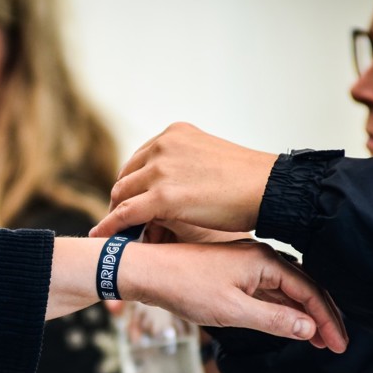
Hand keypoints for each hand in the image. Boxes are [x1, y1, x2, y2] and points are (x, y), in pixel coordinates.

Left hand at [49, 237, 346, 351]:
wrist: (146, 271)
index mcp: (265, 260)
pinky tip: (287, 323)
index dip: (328, 320)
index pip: (310, 291)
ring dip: (303, 314)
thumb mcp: (232, 311)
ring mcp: (246, 262)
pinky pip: (268, 289)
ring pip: (286, 289)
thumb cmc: (183, 286)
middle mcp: (260, 256)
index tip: (339, 345)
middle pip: (304, 287)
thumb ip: (274, 320)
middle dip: (322, 317)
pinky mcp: (233, 271)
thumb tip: (309, 329)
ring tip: (318, 339)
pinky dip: (282, 308)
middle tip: (336, 345)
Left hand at [89, 122, 276, 238]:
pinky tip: (102, 238)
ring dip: (117, 217)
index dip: (134, 185)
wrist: (270, 190)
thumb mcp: (210, 160)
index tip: (131, 202)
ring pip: (123, 196)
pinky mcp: (162, 196)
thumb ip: (186, 168)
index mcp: (175, 134)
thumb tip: (175, 190)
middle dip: (123, 202)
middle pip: (127, 178)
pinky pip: (125, 214)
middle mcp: (163, 146)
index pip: (140, 161)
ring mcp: (161, 169)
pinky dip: (110, 227)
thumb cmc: (250, 182)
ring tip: (115, 236)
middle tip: (122, 224)